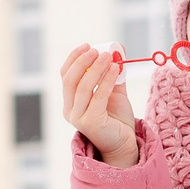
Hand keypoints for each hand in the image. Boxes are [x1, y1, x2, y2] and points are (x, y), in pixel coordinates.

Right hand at [59, 44, 138, 167]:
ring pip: (83, 87)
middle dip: (82, 62)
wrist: (124, 142)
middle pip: (70, 80)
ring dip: (96, 69)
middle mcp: (70, 110)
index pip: (65, 75)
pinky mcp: (91, 122)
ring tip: (108, 57)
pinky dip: (106, 80)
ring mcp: (78, 117)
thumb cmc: (116, 118)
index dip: (74, 59)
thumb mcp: (114, 91)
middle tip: (97, 50)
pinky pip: (98, 97)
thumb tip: (118, 49)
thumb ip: (114, 72)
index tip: (87, 45)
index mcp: (70, 101)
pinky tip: (116, 69)